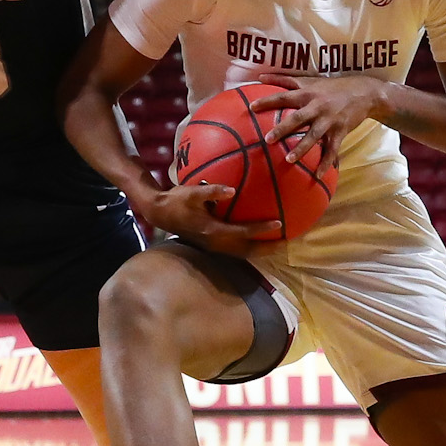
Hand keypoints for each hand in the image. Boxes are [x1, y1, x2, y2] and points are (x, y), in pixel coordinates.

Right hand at [138, 183, 280, 256]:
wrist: (160, 213)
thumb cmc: (176, 200)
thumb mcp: (193, 192)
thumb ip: (213, 191)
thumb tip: (232, 190)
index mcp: (213, 230)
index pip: (243, 232)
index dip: (262, 229)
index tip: (279, 224)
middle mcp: (215, 243)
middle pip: (247, 251)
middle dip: (267, 249)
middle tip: (286, 243)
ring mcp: (213, 247)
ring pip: (242, 254)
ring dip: (260, 251)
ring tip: (276, 245)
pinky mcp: (211, 246)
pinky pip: (235, 251)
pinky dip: (249, 248)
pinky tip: (257, 241)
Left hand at [250, 73, 383, 166]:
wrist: (365, 92)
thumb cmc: (333, 87)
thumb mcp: (311, 80)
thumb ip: (285, 79)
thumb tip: (260, 77)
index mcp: (308, 93)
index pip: (284, 96)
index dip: (268, 101)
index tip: (252, 107)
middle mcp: (317, 106)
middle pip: (297, 118)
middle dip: (282, 129)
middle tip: (267, 139)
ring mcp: (329, 120)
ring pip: (314, 136)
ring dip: (302, 148)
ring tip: (289, 160)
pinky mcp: (341, 131)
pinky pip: (332, 149)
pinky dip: (326, 163)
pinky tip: (319, 175)